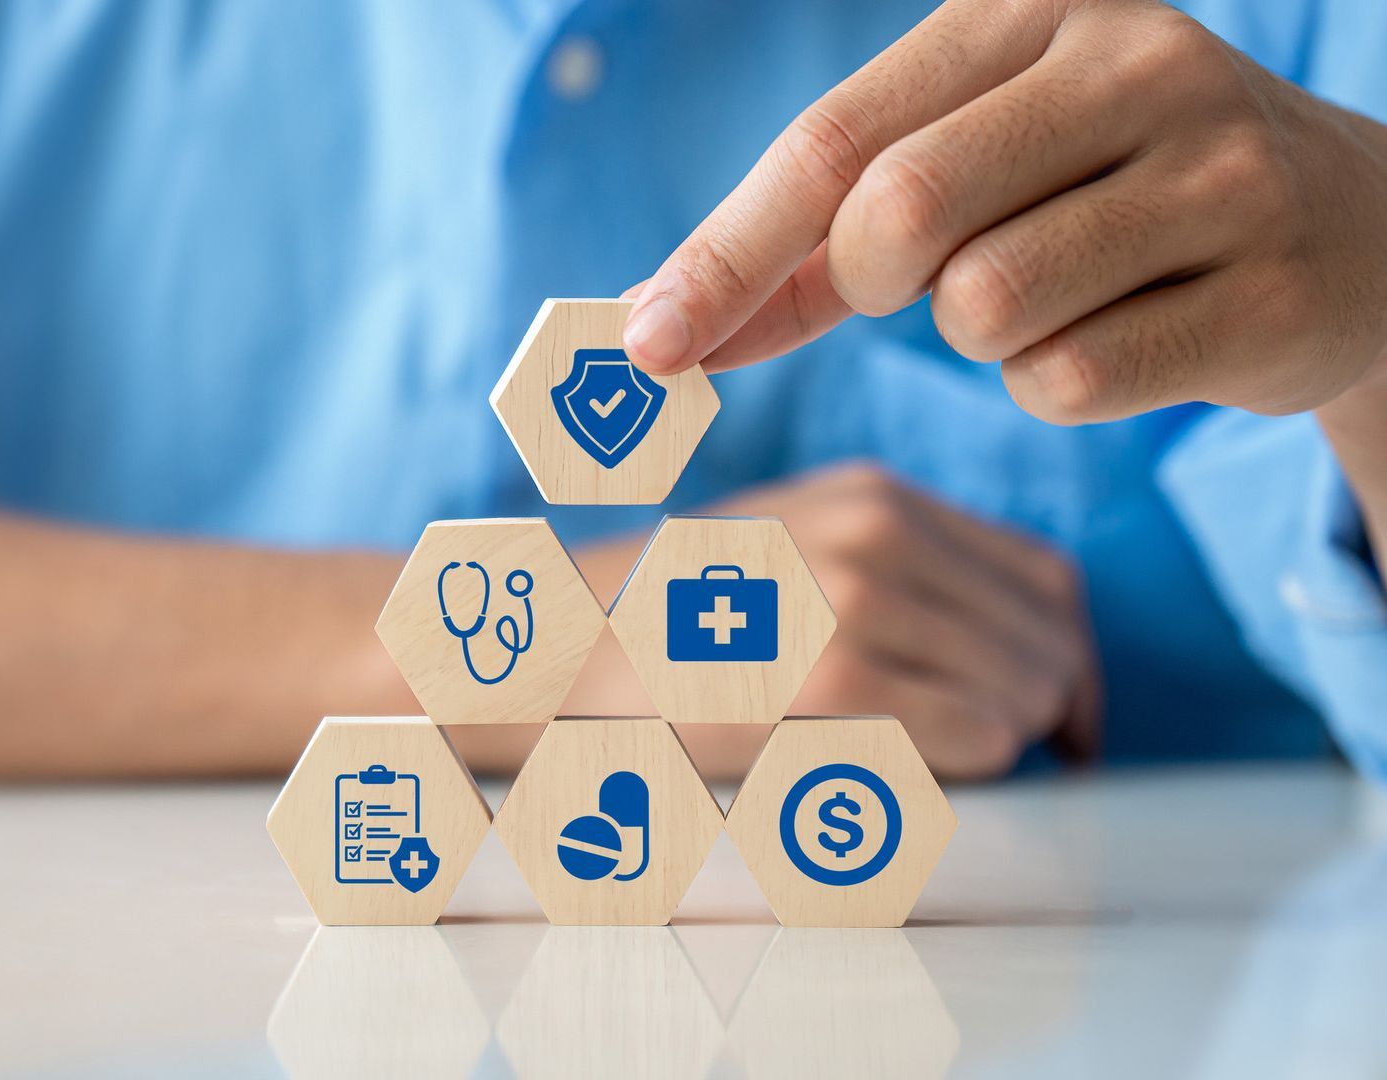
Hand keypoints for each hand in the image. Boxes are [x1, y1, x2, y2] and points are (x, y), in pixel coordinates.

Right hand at [573, 464, 1098, 779]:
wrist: (554, 655)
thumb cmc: (670, 628)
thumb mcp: (791, 554)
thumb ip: (895, 573)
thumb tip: (1015, 648)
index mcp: (870, 498)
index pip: (1041, 574)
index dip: (1069, 653)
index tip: (1064, 710)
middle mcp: (874, 531)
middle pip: (1045, 630)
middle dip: (1051, 703)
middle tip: (1031, 756)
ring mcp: (854, 600)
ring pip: (1022, 685)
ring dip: (1009, 736)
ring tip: (962, 759)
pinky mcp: (832, 680)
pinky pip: (975, 733)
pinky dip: (972, 762)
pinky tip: (922, 767)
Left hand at [622, 0, 1386, 423]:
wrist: (1338, 233)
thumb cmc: (1098, 197)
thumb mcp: (969, 168)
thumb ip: (816, 240)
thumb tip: (665, 326)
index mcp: (1032, 9)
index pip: (834, 141)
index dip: (725, 253)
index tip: (646, 342)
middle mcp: (1134, 64)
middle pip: (900, 214)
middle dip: (872, 282)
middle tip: (917, 283)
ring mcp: (1218, 173)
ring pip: (984, 309)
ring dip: (977, 336)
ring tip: (1053, 290)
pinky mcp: (1265, 292)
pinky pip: (1067, 383)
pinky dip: (1054, 385)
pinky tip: (1123, 331)